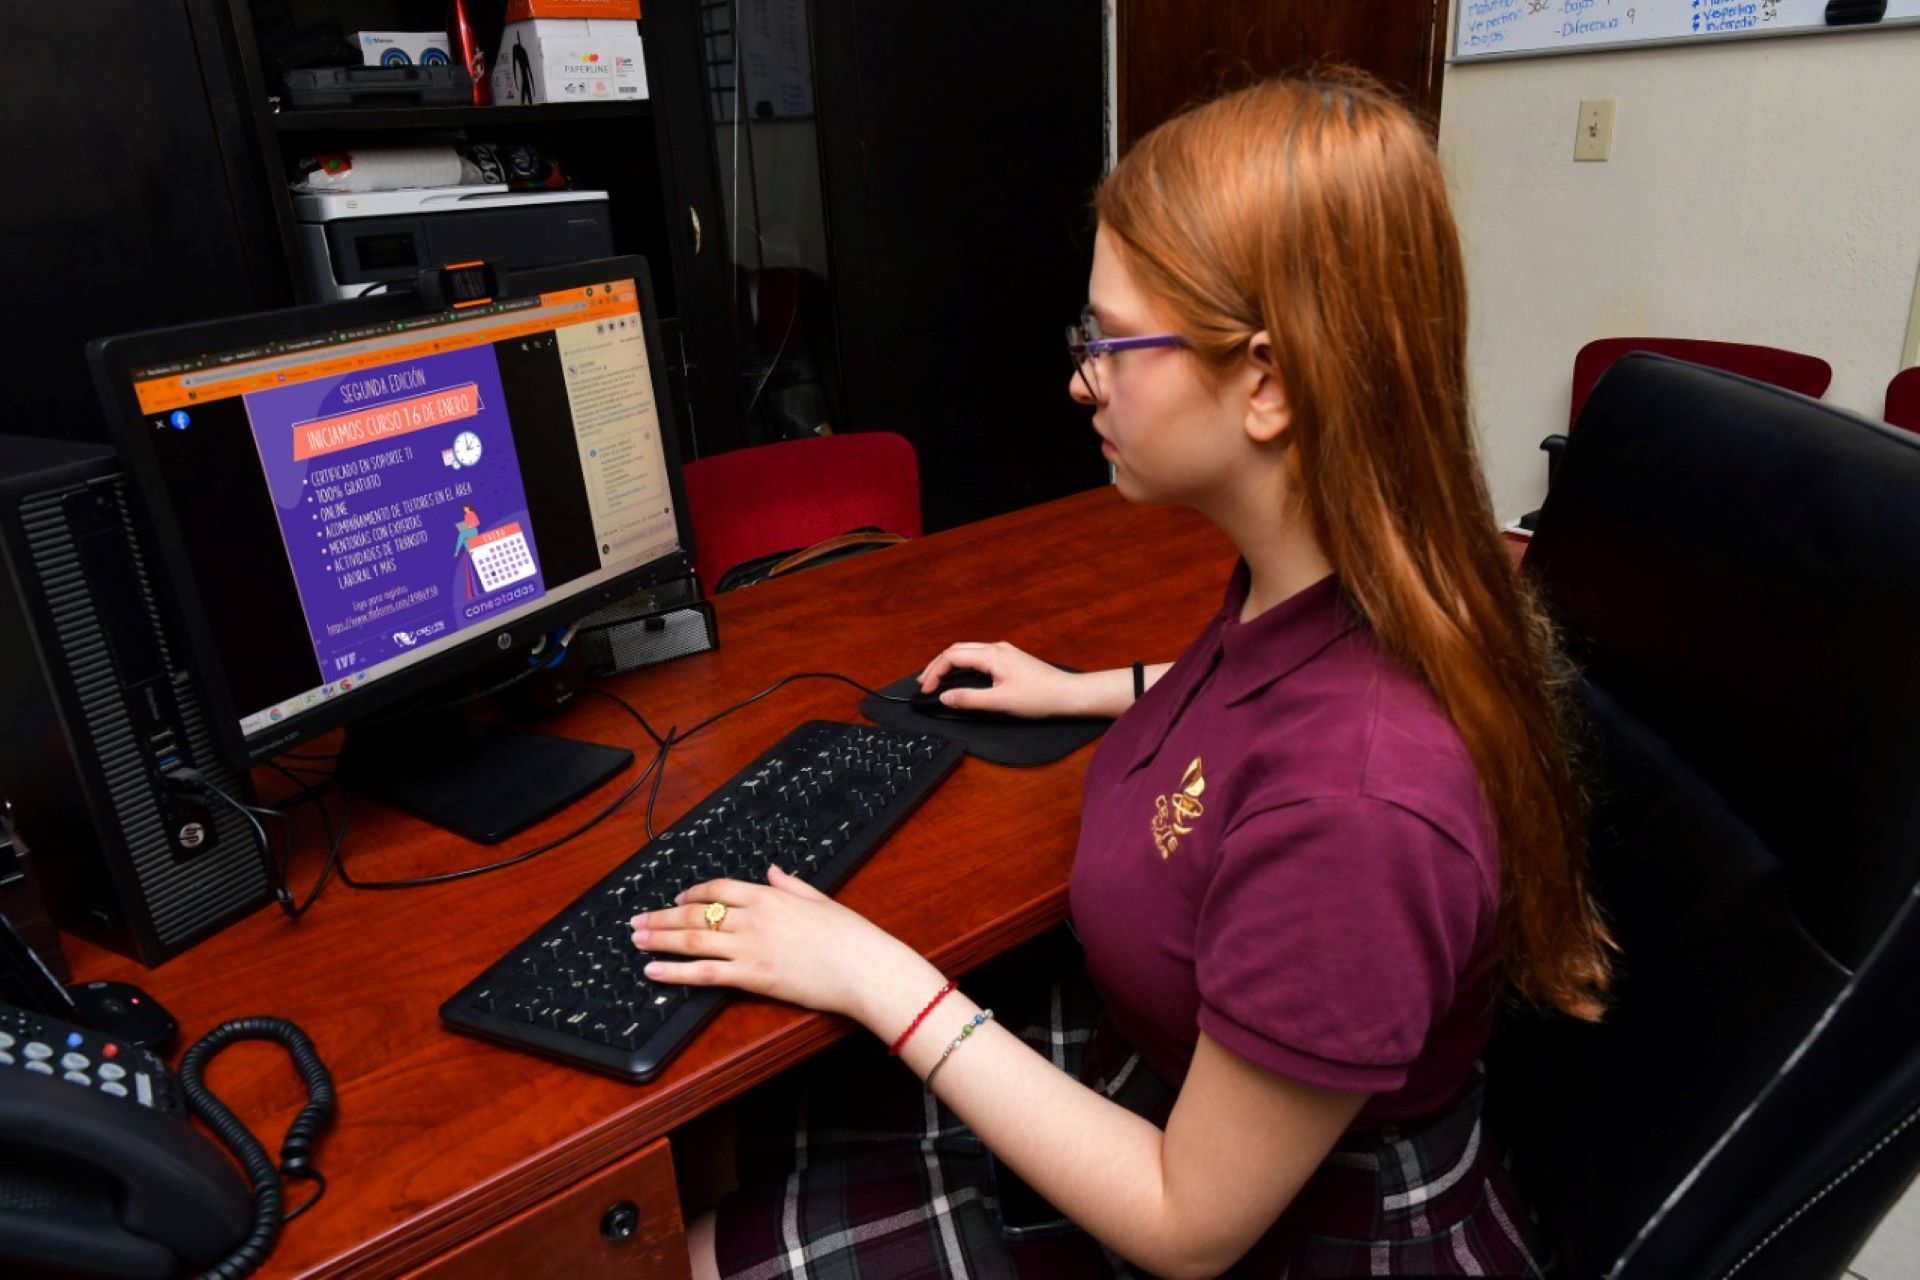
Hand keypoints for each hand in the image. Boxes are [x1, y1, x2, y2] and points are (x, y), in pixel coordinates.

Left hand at [628, 868, 923, 1023]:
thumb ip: (790, 884)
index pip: (718, 889)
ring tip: (637, 940)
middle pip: (696, 913)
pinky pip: (704, 973)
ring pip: (693, 939)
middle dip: (662, 916)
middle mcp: (754, 918)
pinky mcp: (752, 976)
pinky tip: (654, 971)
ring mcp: (751, 947)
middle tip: (637, 920)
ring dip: (660, 939)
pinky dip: (674, 972)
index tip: (677, 899)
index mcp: (770, 896)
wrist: (864, 968)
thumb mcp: (820, 899)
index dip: (692, 893)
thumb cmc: (850, 937)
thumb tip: (771, 872)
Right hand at [917, 641, 1100, 718]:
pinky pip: (978, 655)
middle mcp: (996, 648)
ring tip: (937, 677)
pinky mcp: (1010, 659)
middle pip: (957, 649)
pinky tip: (961, 674)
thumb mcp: (1000, 702)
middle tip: (924, 682)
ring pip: (968, 650)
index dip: (935, 672)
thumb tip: (945, 696)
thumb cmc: (1040, 697)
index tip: (927, 689)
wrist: (1068, 694)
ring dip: (950, 663)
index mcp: (992, 655)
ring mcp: (1004, 651)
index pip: (952, 657)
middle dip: (937, 665)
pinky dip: (963, 663)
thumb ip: (969, 699)